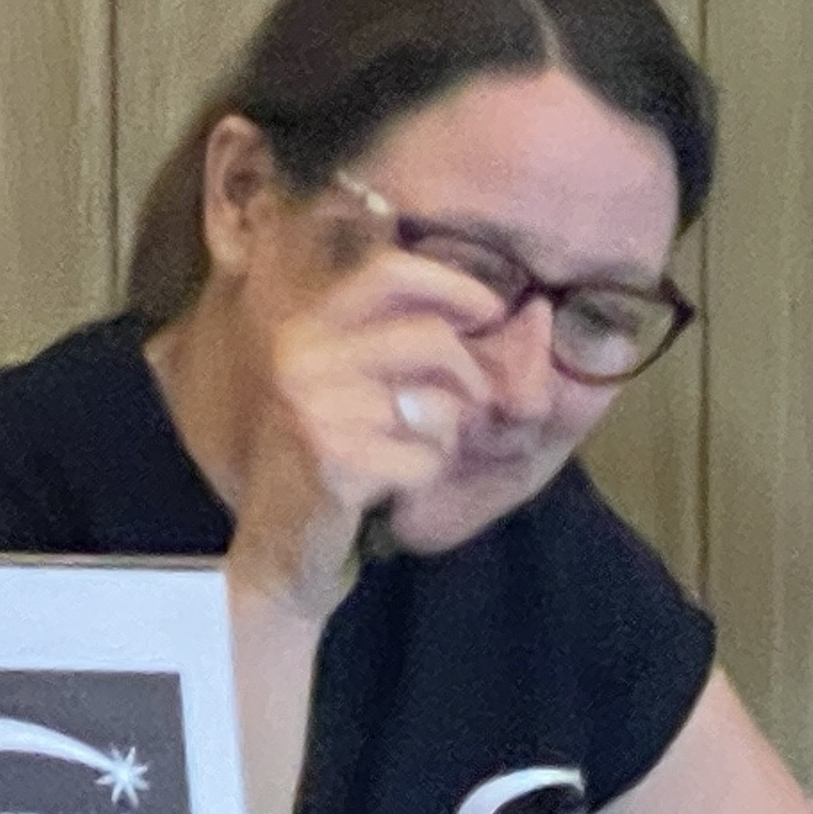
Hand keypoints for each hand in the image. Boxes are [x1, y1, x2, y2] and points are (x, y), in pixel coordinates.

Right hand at [226, 228, 505, 616]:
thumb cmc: (339, 454)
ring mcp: (313, 407)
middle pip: (432, 339)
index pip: (389, 270)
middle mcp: (304, 356)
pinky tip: (390, 485)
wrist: (281, 543)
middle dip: (470, 379)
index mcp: (311, 326)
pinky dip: (426, 475)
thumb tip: (531, 313)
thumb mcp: (368, 384)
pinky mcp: (333, 460)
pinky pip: (427, 458)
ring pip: (437, 404)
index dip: (454, 286)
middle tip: (465, 408)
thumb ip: (424, 340)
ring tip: (406, 451)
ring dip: (444, 436)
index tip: (491, 313)